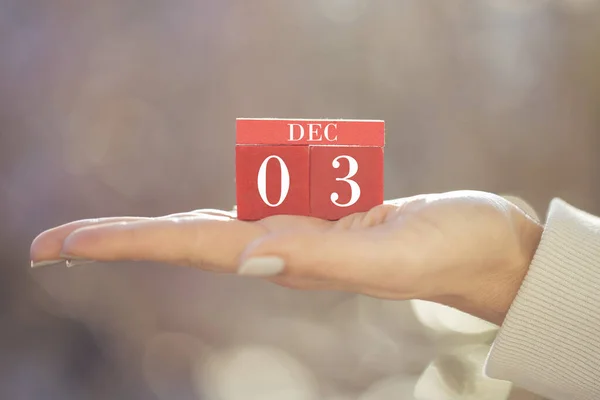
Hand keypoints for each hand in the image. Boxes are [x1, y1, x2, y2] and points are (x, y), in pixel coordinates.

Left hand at [30, 190, 542, 324]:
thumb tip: (251, 258)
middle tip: (51, 245)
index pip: (190, 248)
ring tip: (97, 240)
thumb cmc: (450, 245)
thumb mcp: (393, 250)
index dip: (125, 243)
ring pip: (211, 231)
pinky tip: (188, 227)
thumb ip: (325, 257)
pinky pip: (249, 215)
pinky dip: (208, 218)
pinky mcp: (320, 222)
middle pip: (184, 242)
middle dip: (118, 242)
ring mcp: (300, 238)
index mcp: (291, 258)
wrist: (486, 246)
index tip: (58, 246)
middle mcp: (284, 251)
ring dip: (153, 234)